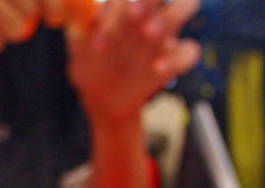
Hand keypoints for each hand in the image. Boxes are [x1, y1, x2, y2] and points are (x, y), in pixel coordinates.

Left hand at [67, 0, 200, 122]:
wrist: (105, 100)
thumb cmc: (91, 68)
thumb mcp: (79, 53)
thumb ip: (79, 37)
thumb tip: (75, 25)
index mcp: (124, 6)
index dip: (118, 3)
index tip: (105, 24)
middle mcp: (148, 13)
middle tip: (133, 12)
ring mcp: (165, 35)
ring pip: (186, 5)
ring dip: (171, 15)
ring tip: (149, 33)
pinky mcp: (175, 60)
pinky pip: (189, 51)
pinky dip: (177, 58)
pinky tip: (157, 69)